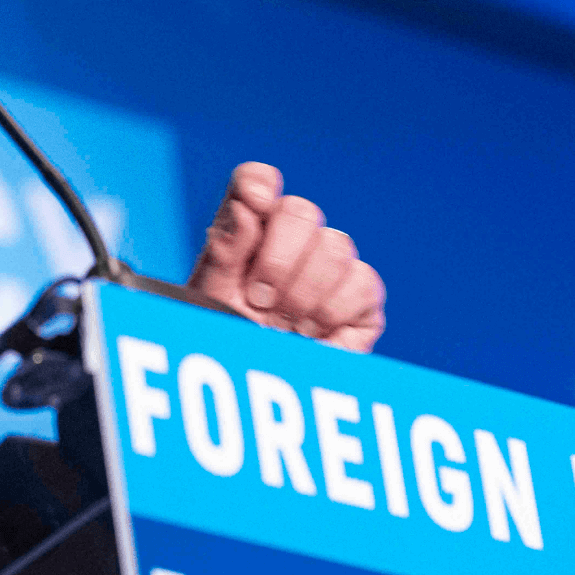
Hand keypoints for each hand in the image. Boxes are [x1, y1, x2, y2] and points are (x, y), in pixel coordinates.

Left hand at [187, 162, 384, 351]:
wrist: (254, 392)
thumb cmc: (229, 340)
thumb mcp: (213, 295)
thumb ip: (226, 246)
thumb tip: (250, 202)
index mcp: (248, 232)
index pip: (256, 181)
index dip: (258, 184)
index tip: (254, 202)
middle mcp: (293, 242)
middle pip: (301, 210)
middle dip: (278, 259)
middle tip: (260, 301)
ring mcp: (330, 267)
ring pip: (336, 246)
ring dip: (302, 293)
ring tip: (282, 325)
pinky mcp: (362, 299)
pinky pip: (361, 282)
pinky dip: (331, 310)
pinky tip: (311, 331)